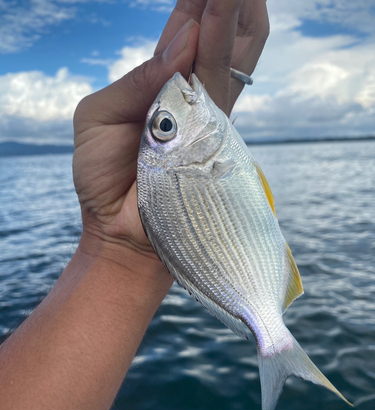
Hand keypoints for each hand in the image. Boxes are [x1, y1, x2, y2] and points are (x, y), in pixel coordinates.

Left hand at [73, 0, 268, 271]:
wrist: (119, 230)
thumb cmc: (102, 178)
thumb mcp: (97, 118)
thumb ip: (136, 81)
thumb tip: (184, 41)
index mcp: (155, 87)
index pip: (181, 33)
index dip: (194, 3)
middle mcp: (186, 97)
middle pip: (214, 38)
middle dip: (224, 3)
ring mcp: (206, 118)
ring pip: (228, 54)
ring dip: (232, 12)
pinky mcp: (219, 139)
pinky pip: (225, 87)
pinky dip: (230, 46)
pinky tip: (235, 12)